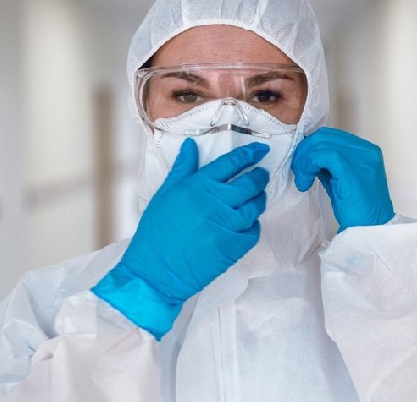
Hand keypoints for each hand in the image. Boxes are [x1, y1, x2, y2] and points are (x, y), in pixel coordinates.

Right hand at [93, 138, 268, 338]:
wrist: (155, 272)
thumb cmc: (156, 232)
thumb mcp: (165, 194)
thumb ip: (183, 168)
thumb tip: (192, 145)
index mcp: (198, 186)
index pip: (231, 163)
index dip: (249, 154)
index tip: (260, 150)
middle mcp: (216, 202)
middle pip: (250, 183)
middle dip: (259, 176)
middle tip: (261, 174)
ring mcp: (228, 225)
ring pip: (255, 206)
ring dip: (259, 199)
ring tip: (256, 197)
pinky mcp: (234, 247)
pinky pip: (253, 231)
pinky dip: (254, 225)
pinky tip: (247, 223)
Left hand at [291, 128, 393, 231]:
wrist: (370, 230)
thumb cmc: (358, 212)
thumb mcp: (341, 181)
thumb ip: (329, 166)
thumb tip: (307, 156)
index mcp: (366, 151)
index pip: (332, 136)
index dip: (311, 147)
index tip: (302, 164)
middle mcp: (366, 150)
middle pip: (324, 135)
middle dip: (304, 152)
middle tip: (298, 172)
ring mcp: (361, 157)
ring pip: (321, 143)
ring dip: (304, 160)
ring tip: (302, 180)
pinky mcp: (351, 168)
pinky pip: (323, 154)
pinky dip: (308, 165)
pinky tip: (306, 182)